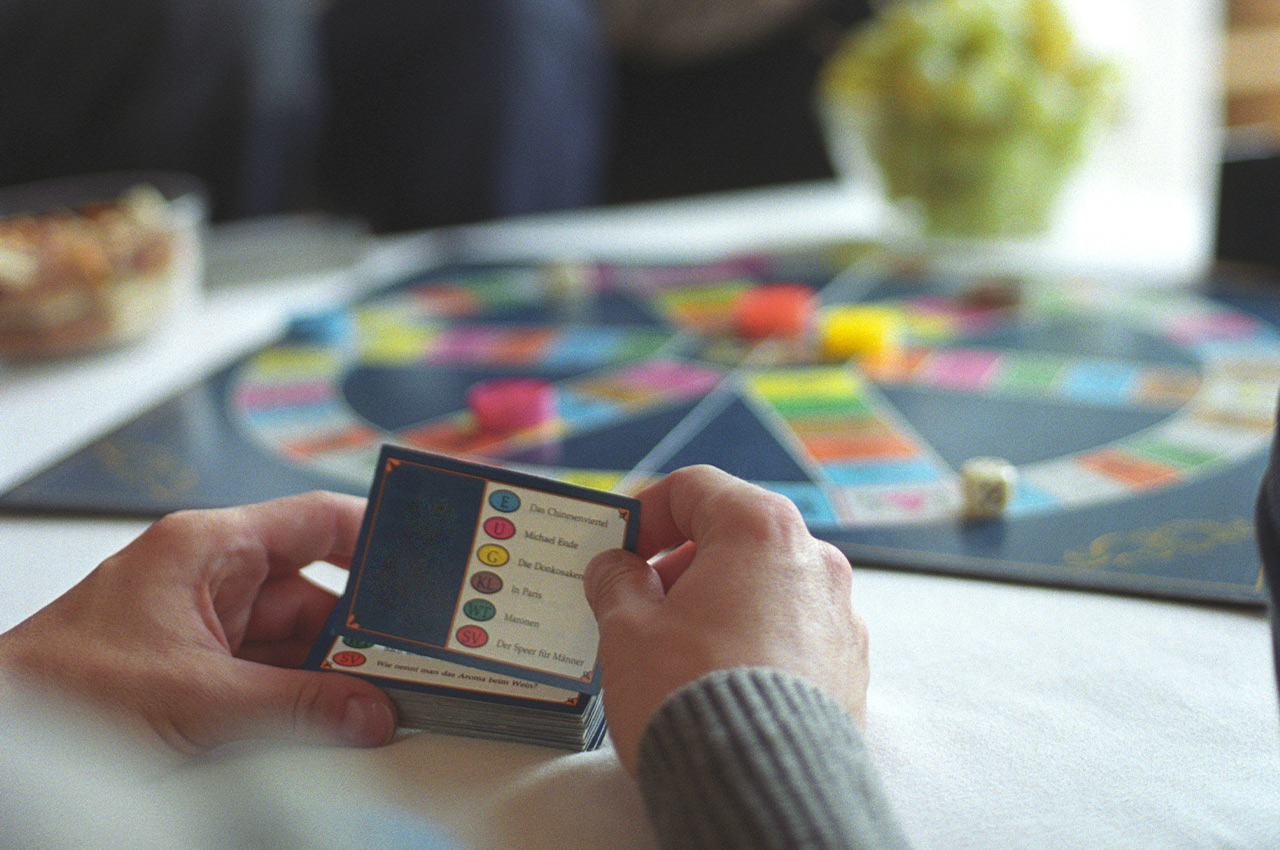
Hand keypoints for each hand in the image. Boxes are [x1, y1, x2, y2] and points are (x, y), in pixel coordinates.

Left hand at [0, 492, 396, 752]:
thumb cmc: (58, 686)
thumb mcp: (197, 695)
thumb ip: (295, 704)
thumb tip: (368, 710)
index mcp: (209, 547)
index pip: (316, 520)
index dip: (378, 531)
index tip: (428, 552)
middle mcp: (213, 579)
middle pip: (316, 590)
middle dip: (363, 626)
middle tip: (415, 651)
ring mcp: (208, 627)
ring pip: (297, 639)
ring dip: (336, 669)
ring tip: (384, 693)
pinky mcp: (200, 672)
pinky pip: (273, 675)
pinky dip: (306, 697)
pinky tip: (339, 715)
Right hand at [583, 465, 868, 773]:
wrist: (760, 790)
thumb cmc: (695, 698)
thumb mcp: (628, 630)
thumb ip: (616, 583)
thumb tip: (614, 568)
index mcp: (762, 530)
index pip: (696, 488)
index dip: (646, 510)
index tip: (619, 545)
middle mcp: (813, 560)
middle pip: (735, 535)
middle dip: (679, 562)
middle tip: (636, 600)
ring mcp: (838, 614)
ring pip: (765, 584)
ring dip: (716, 601)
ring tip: (672, 648)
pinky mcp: (847, 664)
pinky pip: (790, 629)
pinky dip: (751, 637)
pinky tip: (716, 677)